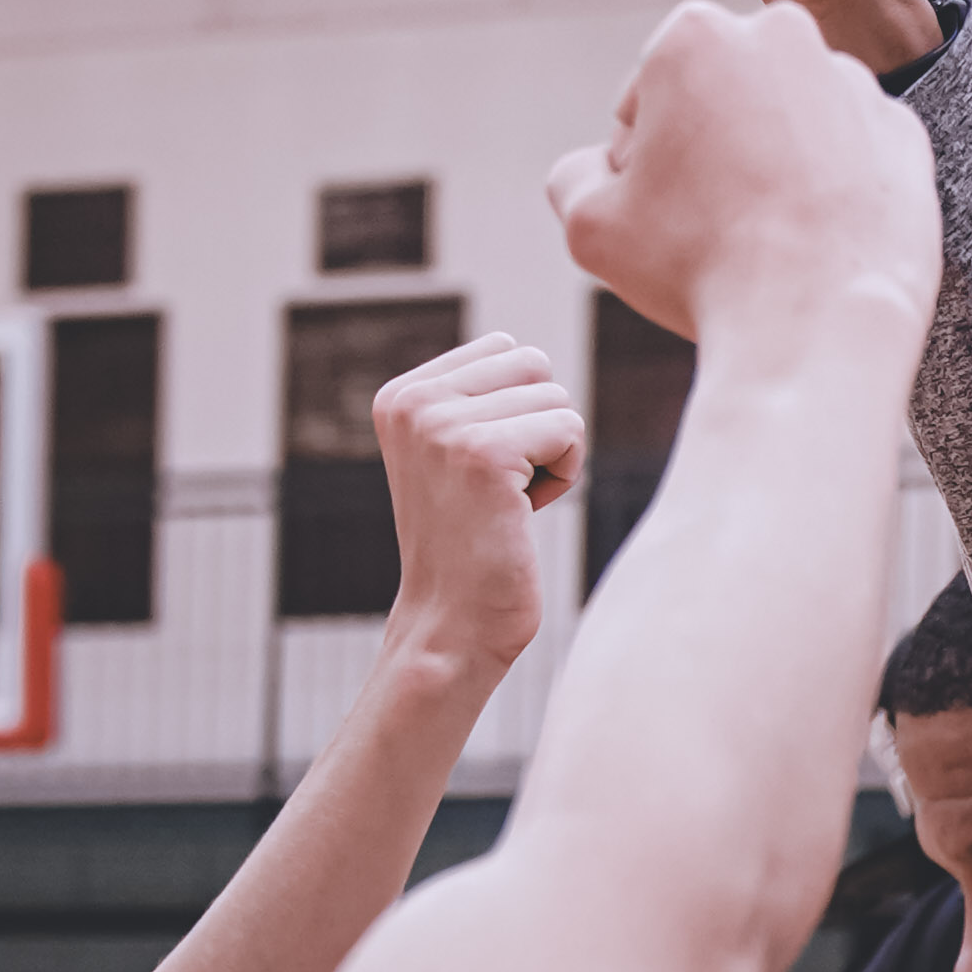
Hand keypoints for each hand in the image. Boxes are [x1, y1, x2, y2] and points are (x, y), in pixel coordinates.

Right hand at [375, 328, 586, 686]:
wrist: (453, 623)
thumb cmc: (472, 544)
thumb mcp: (454, 456)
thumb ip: (477, 399)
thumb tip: (531, 355)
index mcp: (401, 395)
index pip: (505, 348)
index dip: (518, 410)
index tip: (486, 469)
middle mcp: (413, 401)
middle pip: (534, 364)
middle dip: (540, 425)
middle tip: (503, 486)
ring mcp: (443, 425)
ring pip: (557, 398)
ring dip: (552, 455)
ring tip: (508, 503)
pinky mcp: (483, 453)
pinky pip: (570, 429)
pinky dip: (565, 475)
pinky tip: (522, 514)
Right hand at [548, 0, 941, 361]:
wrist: (816, 327)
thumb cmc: (695, 268)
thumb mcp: (590, 224)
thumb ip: (575, 176)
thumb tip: (595, 165)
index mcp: (696, 34)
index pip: (648, 99)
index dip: (641, 163)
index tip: (660, 210)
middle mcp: (784, 35)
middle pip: (725, 100)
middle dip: (712, 151)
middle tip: (711, 227)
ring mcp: (855, 85)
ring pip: (792, 125)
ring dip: (775, 168)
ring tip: (768, 241)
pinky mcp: (907, 137)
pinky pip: (852, 160)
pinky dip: (835, 193)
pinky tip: (817, 243)